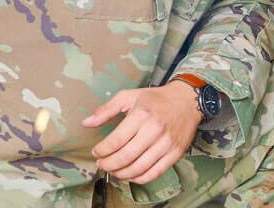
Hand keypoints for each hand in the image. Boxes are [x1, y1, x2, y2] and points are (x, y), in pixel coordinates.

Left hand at [82, 83, 200, 183]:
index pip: (115, 141)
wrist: (187, 101)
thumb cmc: (156, 99)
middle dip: (107, 164)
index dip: (101, 151)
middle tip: (102, 164)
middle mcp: (154, 130)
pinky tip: (131, 174)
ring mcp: (166, 143)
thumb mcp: (129, 96)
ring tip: (114, 170)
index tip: (96, 152)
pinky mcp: (175, 153)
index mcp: (141, 115)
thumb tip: (86, 123)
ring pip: (138, 168)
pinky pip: (154, 173)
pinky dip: (139, 178)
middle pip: (124, 157)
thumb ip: (106, 110)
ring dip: (121, 173)